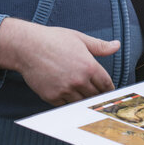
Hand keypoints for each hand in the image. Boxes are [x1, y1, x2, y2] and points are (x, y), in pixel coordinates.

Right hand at [0, 18, 118, 105]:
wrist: (27, 47)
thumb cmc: (53, 40)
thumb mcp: (79, 38)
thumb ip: (100, 46)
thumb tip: (116, 45)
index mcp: (89, 66)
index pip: (106, 84)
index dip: (109, 89)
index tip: (109, 91)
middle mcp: (79, 80)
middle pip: (95, 96)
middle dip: (98, 96)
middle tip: (98, 97)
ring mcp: (65, 90)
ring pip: (81, 102)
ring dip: (84, 101)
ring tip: (85, 98)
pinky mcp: (52, 97)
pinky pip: (65, 106)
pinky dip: (68, 103)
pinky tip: (69, 97)